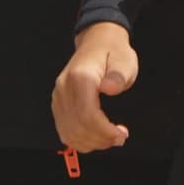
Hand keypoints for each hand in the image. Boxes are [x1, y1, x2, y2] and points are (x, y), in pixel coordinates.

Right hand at [51, 22, 136, 153]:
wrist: (97, 41)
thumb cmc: (112, 52)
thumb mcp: (124, 60)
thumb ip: (119, 76)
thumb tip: (110, 88)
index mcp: (81, 77)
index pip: (87, 115)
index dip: (104, 131)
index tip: (121, 134)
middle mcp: (65, 87)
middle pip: (77, 127)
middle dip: (100, 139)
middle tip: (119, 138)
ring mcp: (59, 96)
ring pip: (69, 133)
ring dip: (91, 142)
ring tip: (109, 138)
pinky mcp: (59, 103)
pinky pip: (65, 130)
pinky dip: (80, 140)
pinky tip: (95, 137)